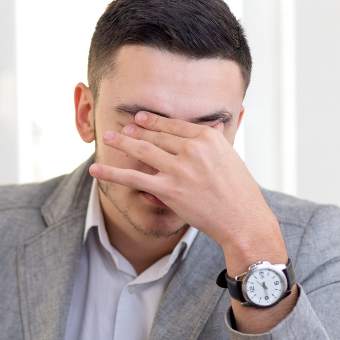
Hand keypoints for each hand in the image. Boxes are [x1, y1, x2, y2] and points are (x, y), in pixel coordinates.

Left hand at [90, 110, 286, 272]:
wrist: (243, 220)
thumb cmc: (240, 193)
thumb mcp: (232, 157)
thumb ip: (217, 140)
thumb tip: (214, 124)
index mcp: (208, 138)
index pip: (174, 125)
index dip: (154, 121)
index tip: (140, 118)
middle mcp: (193, 149)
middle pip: (156, 136)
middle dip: (136, 131)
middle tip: (121, 129)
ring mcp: (179, 169)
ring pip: (142, 151)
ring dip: (122, 143)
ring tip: (108, 138)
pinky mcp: (169, 190)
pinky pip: (133, 178)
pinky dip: (112, 173)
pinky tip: (96, 169)